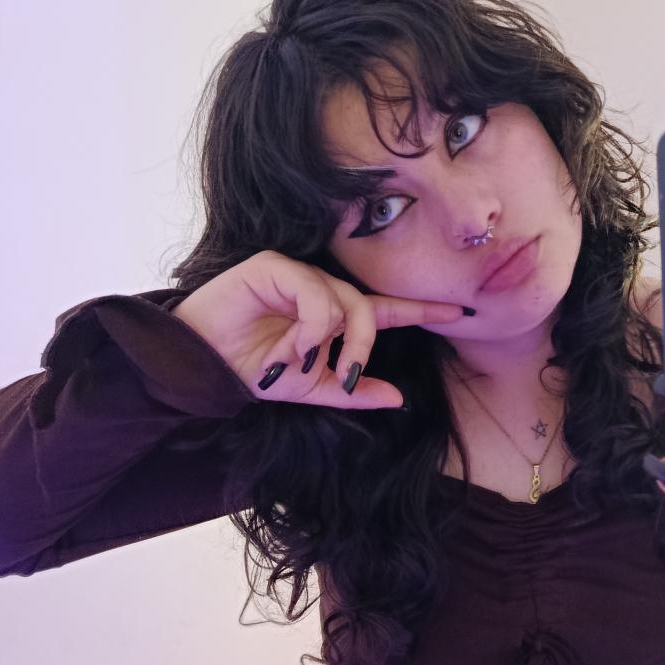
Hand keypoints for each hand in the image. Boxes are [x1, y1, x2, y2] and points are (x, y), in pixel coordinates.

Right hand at [170, 249, 466, 409]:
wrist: (202, 365)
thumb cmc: (249, 370)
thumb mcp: (308, 388)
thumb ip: (352, 390)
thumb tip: (399, 398)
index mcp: (332, 317)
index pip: (386, 309)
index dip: (422, 309)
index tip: (461, 311)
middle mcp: (321, 291)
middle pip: (367, 308)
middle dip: (362, 347)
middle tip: (344, 377)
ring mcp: (298, 275)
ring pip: (343, 302)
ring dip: (328, 342)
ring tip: (299, 362)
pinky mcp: (274, 266)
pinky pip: (314, 293)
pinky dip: (311, 328)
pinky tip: (293, 347)